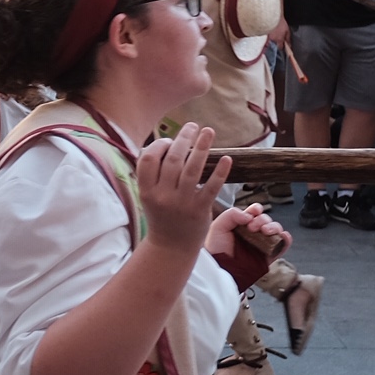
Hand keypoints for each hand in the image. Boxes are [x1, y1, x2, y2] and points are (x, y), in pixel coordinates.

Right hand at [135, 123, 228, 253]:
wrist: (171, 248)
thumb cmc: (162, 216)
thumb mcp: (149, 196)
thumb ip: (154, 175)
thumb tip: (168, 144)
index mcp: (146, 191)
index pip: (148, 159)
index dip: (159, 145)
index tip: (170, 140)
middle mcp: (162, 196)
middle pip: (172, 159)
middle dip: (183, 138)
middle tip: (192, 126)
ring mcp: (182, 203)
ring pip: (192, 169)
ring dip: (202, 147)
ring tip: (208, 131)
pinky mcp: (200, 210)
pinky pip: (211, 187)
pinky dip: (219, 172)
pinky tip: (227, 159)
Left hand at [207, 202, 288, 262]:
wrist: (221, 269)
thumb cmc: (216, 249)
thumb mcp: (218, 227)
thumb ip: (231, 214)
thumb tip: (249, 215)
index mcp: (242, 224)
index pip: (254, 212)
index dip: (256, 209)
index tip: (253, 212)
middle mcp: (254, 233)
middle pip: (266, 219)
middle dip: (262, 219)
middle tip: (252, 227)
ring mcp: (262, 244)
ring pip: (275, 230)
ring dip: (273, 227)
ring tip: (265, 231)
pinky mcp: (269, 255)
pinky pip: (283, 245)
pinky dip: (286, 239)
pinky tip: (282, 236)